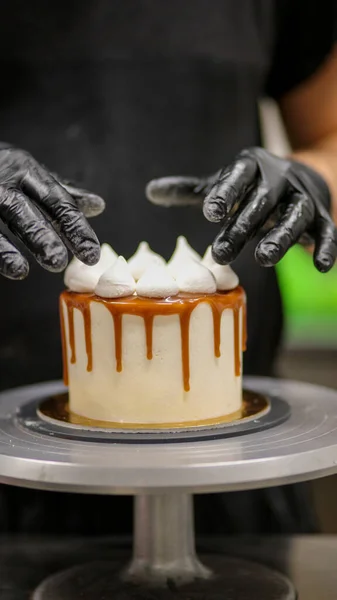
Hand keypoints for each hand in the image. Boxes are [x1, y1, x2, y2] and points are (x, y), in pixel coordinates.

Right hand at [0, 144, 104, 279]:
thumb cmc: (1, 168)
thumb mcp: (30, 174)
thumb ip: (62, 193)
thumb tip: (97, 205)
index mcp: (25, 170)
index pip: (57, 201)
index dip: (75, 228)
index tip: (92, 254)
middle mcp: (3, 181)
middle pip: (22, 210)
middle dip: (40, 236)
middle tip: (58, 263)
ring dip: (4, 247)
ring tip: (20, 271)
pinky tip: (4, 267)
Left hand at [146, 147, 336, 272]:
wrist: (301, 176)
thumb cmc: (251, 186)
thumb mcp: (223, 184)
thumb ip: (191, 190)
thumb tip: (150, 191)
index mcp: (252, 166)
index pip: (238, 176)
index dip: (225, 193)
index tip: (209, 213)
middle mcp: (280, 179)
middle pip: (262, 202)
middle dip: (243, 227)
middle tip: (221, 254)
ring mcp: (303, 198)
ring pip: (295, 215)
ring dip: (281, 236)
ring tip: (263, 258)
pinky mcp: (322, 217)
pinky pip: (328, 231)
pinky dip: (326, 247)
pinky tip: (321, 267)